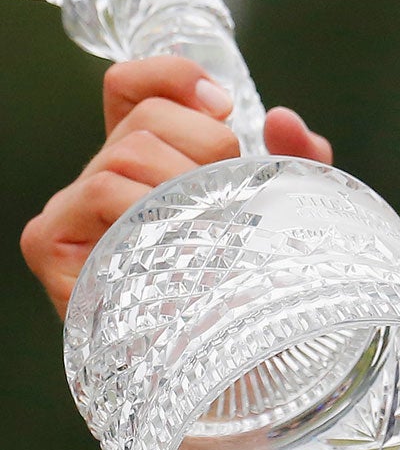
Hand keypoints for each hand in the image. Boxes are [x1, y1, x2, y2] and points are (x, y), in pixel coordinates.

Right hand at [19, 56, 332, 319]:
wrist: (231, 371)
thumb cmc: (249, 285)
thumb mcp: (285, 213)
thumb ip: (295, 162)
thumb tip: (284, 119)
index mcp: (143, 160)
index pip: (130, 87)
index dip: (172, 77)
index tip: (226, 105)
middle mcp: (100, 179)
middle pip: (142, 122)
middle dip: (205, 146)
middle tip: (233, 196)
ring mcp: (71, 213)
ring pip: (123, 157)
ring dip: (183, 184)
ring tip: (212, 230)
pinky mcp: (54, 247)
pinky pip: (97, 197)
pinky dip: (145, 210)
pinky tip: (174, 244)